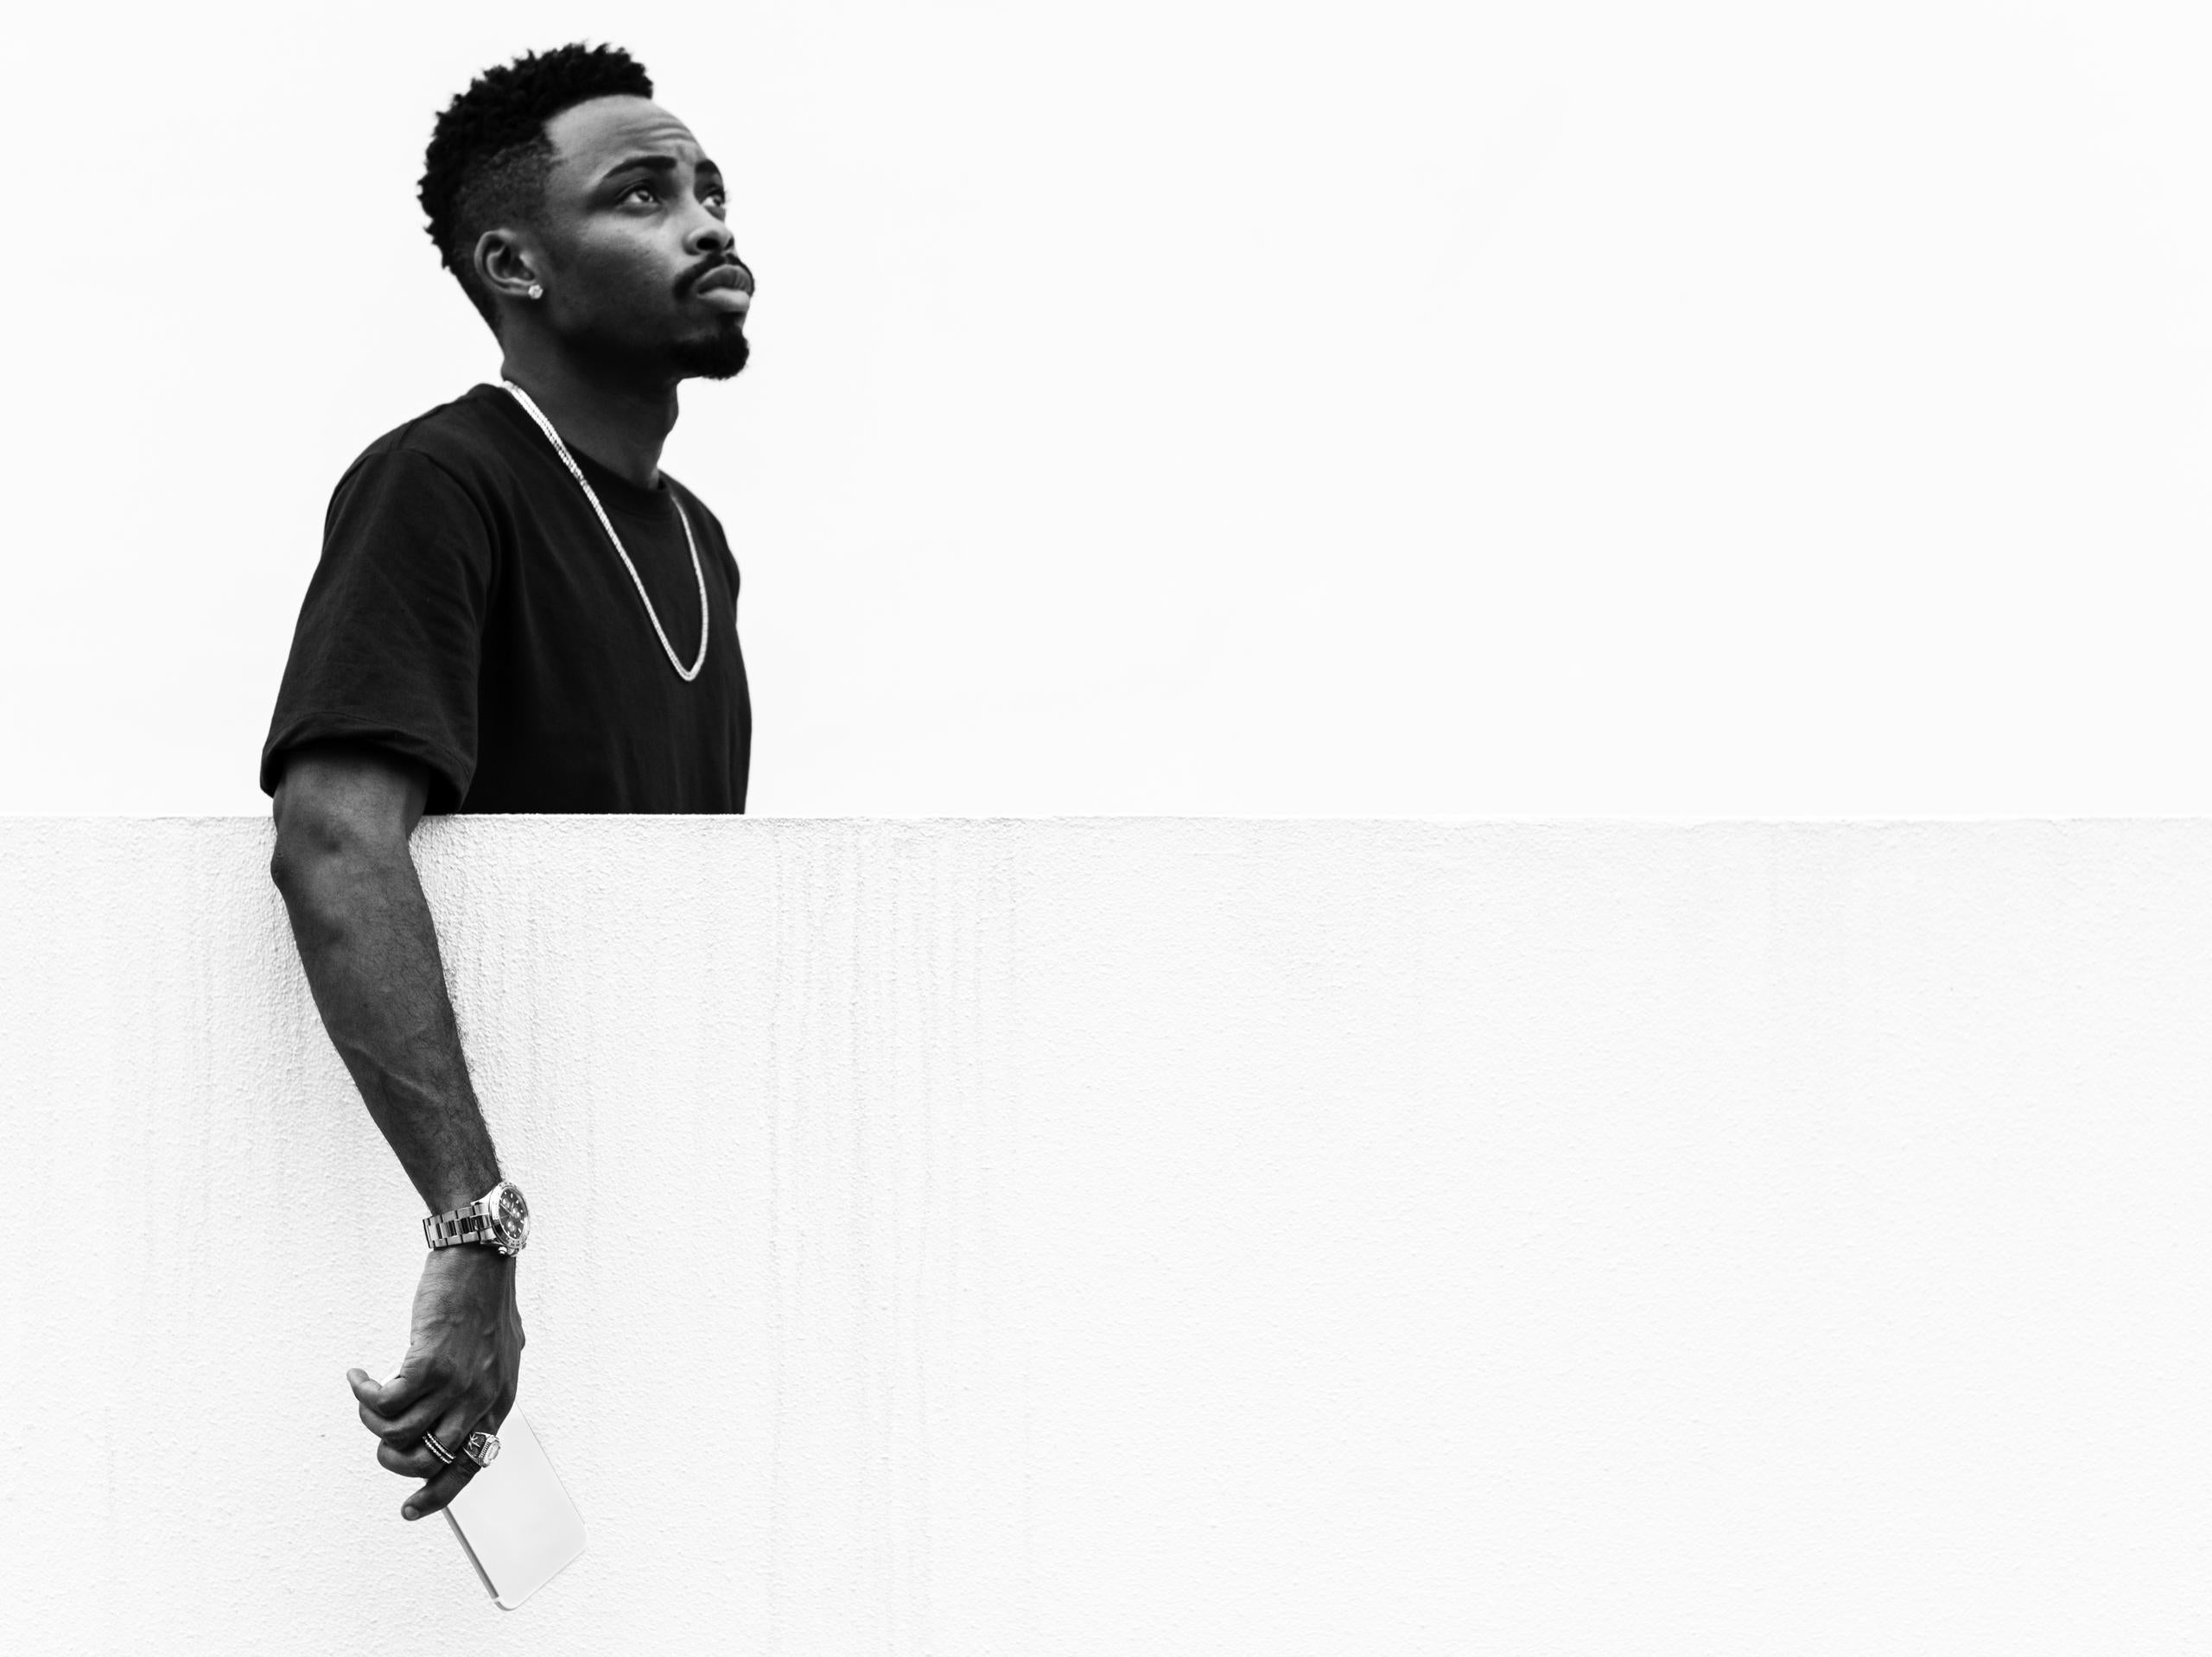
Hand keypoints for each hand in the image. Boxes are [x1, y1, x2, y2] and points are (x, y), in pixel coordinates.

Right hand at [346, 1246, 523, 1519]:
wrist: (480, 1257)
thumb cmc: (484, 1300)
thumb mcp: (498, 1353)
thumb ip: (483, 1388)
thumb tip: (463, 1419)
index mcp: (499, 1402)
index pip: (469, 1467)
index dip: (437, 1495)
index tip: (409, 1510)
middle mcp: (481, 1399)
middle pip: (427, 1462)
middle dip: (392, 1460)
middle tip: (378, 1435)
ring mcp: (457, 1384)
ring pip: (397, 1436)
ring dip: (371, 1421)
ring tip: (367, 1394)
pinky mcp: (430, 1363)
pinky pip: (384, 1404)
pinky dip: (363, 1395)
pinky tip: (358, 1376)